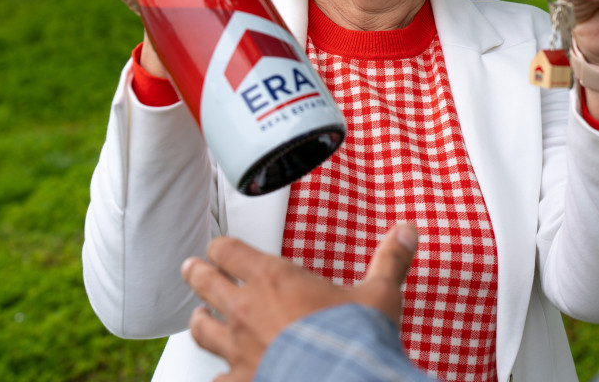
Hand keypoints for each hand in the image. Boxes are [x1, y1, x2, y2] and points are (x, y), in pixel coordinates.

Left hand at [181, 224, 417, 381]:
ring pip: (202, 330)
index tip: (220, 247)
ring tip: (200, 320)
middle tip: (192, 268)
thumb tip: (407, 231)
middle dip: (198, 274)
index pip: (229, 252)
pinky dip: (219, 377)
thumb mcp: (380, 293)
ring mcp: (239, 350)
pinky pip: (217, 379)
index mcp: (274, 279)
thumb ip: (390, 260)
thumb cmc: (356, 339)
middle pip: (205, 284)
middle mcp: (247, 310)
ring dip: (200, 322)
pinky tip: (222, 377)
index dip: (221, 247)